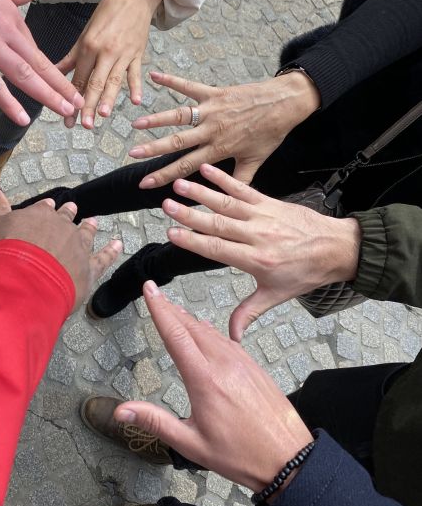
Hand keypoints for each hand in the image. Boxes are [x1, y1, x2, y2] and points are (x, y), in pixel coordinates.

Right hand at [0, 0, 82, 125]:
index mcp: (9, 14)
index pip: (32, 46)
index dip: (47, 66)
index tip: (58, 80)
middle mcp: (5, 31)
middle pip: (39, 63)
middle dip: (61, 85)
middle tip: (78, 102)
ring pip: (25, 75)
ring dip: (48, 95)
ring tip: (66, 111)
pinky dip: (9, 104)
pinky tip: (23, 119)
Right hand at [0, 189, 121, 309]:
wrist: (21, 279)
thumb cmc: (2, 252)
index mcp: (38, 215)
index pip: (43, 209)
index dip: (46, 208)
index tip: (49, 206)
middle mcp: (61, 227)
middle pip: (66, 218)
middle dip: (68, 213)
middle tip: (73, 209)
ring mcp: (77, 247)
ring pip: (86, 234)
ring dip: (89, 227)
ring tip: (93, 221)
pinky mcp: (88, 268)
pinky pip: (104, 258)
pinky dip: (112, 251)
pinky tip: (118, 245)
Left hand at [58, 0, 162, 128]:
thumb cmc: (107, 14)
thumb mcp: (85, 33)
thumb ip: (71, 57)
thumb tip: (52, 73)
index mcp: (88, 46)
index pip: (78, 78)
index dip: (73, 99)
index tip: (67, 118)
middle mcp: (105, 51)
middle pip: (94, 82)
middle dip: (88, 105)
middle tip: (83, 125)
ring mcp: (123, 53)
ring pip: (114, 80)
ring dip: (108, 98)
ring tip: (102, 115)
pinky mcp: (138, 53)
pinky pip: (136, 72)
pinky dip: (136, 86)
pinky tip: (136, 101)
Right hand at [115, 282, 313, 495]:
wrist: (291, 459)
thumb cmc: (242, 455)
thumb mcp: (191, 444)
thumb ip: (155, 422)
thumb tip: (122, 411)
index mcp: (205, 380)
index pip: (176, 334)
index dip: (159, 309)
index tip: (149, 289)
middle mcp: (224, 364)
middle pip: (191, 326)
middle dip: (170, 307)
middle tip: (155, 293)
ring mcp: (242, 363)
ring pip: (210, 331)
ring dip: (189, 318)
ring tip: (174, 309)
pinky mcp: (254, 367)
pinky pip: (227, 340)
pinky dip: (209, 330)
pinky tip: (205, 330)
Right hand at [129, 70, 320, 187]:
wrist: (286, 104)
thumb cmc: (270, 132)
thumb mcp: (256, 160)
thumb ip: (240, 179)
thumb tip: (226, 198)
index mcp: (219, 149)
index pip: (185, 166)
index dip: (163, 176)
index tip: (145, 183)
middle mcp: (212, 130)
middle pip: (177, 142)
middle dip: (153, 149)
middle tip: (132, 154)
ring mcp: (212, 110)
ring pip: (179, 116)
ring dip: (156, 119)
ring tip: (136, 123)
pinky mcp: (214, 93)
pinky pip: (189, 86)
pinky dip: (171, 80)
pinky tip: (154, 76)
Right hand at [162, 164, 360, 339]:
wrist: (338, 248)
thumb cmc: (306, 272)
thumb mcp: (277, 295)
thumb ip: (249, 312)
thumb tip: (231, 336)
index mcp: (256, 259)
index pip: (217, 249)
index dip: (193, 241)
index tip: (171, 234)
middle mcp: (257, 235)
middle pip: (217, 223)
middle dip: (190, 214)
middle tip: (167, 206)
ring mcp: (263, 216)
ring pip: (226, 203)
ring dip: (201, 192)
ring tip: (179, 184)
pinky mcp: (269, 202)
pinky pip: (243, 188)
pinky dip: (224, 178)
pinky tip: (206, 169)